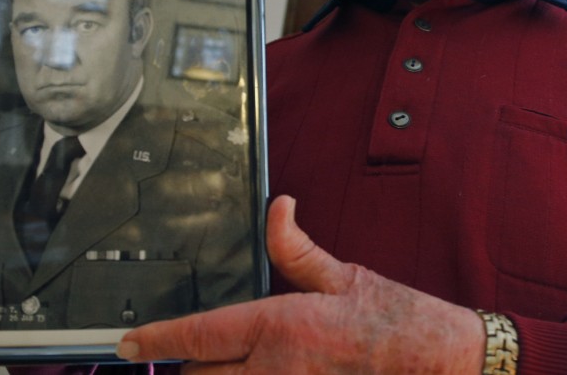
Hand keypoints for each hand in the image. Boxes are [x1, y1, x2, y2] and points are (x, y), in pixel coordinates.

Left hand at [116, 195, 484, 373]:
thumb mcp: (342, 275)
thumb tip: (277, 208)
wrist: (439, 363)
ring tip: (215, 369)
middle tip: (184, 357)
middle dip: (186, 368)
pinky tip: (251, 373)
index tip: (127, 344)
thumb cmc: (395, 320)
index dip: (156, 339)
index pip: (200, 334)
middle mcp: (277, 369)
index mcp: (281, 325)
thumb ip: (295, 247)